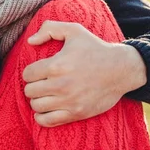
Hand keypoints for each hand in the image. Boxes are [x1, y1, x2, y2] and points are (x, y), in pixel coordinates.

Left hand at [22, 21, 146, 126]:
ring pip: (36, 106)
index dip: (30, 72)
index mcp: (57, 65)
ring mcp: (69, 101)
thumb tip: (30, 41)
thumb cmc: (95, 48)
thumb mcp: (74, 30)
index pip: (27, 74)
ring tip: (44, 94)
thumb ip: (49, 28)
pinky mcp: (76, 113)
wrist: (121, 69)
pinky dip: (42, 117)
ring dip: (37, 100)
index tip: (37, 71)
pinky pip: (48, 121)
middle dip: (33, 85)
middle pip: (29, 91)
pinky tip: (45, 109)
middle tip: (41, 82)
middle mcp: (61, 85)